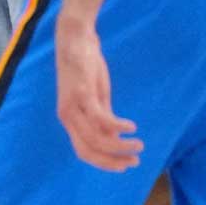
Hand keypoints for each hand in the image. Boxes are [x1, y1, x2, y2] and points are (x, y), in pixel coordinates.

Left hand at [55, 12, 138, 170]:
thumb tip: (114, 138)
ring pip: (96, 138)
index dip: (104, 162)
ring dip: (120, 146)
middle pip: (88, 150)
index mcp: (70, 119)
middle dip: (112, 161)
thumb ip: (102, 118)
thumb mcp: (96, 97)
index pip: (83, 151)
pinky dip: (117, 126)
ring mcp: (73, 105)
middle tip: (134, 162)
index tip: (123, 166)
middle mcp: (68, 116)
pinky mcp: (82, 92)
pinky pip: (101, 118)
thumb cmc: (86, 67)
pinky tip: (131, 127)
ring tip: (138, 145)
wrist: (76, 38)